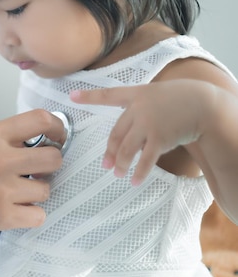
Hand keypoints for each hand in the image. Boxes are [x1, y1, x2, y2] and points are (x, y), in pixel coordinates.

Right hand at [0, 109, 63, 242]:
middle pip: (54, 157)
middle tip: (36, 172)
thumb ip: (2, 140)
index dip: (58, 128)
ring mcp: (3, 188)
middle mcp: (1, 159)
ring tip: (13, 195)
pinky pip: (38, 215)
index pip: (41, 119)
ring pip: (46, 190)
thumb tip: (35, 144)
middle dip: (49, 166)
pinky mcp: (3, 216)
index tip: (57, 137)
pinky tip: (12, 212)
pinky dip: (29, 216)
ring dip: (34, 194)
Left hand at [70, 80, 214, 184]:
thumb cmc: (180, 100)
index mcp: (136, 95)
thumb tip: (127, 135)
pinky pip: (145, 158)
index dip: (89, 96)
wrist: (204, 104)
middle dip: (109, 151)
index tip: (72, 96)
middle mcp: (138, 108)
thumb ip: (138, 110)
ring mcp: (148, 123)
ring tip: (117, 174)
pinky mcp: (160, 137)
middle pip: (116, 133)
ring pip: (126, 148)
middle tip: (104, 165)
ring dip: (120, 163)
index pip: (108, 95)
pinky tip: (134, 181)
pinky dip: (139, 171)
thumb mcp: (156, 96)